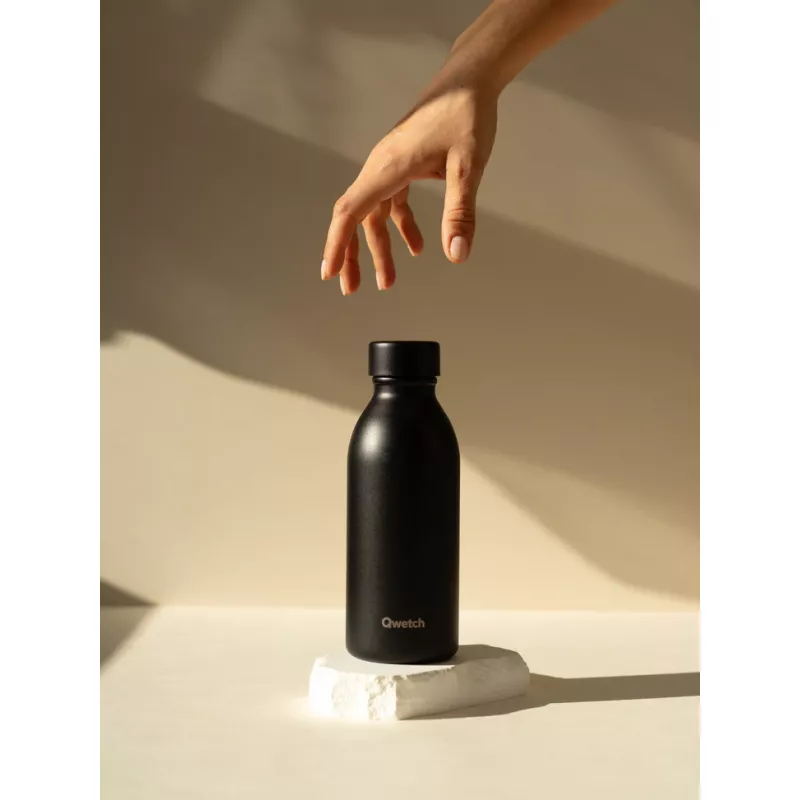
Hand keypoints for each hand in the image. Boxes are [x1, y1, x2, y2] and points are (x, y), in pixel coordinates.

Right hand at [321, 84, 497, 293]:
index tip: (330, 273)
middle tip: (351, 289)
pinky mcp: (402, 165)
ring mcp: (389, 166)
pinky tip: (417, 247)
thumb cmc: (467, 116)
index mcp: (388, 167)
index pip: (351, 211)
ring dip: (378, 247)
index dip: (337, 244)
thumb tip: (456, 256)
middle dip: (351, 255)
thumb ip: (460, 213)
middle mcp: (381, 167)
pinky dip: (399, 227)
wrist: (470, 80)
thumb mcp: (467, 168)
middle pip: (355, 217)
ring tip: (388, 281)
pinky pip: (391, 203)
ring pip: (373, 213)